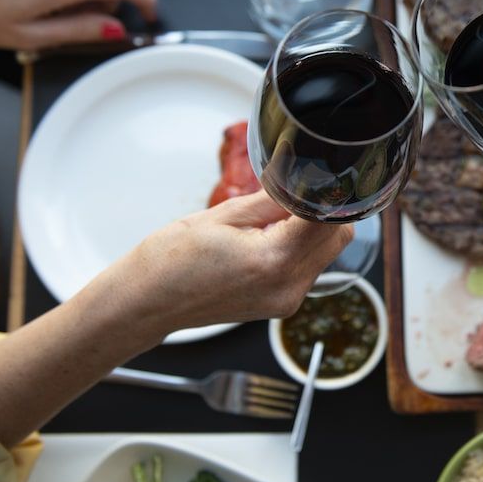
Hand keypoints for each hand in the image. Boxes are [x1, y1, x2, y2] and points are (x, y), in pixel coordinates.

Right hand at [98, 190, 353, 338]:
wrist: (145, 303)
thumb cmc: (170, 260)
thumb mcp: (223, 215)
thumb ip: (273, 198)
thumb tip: (303, 179)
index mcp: (274, 260)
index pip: (329, 220)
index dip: (328, 194)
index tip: (319, 175)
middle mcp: (288, 286)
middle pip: (337, 239)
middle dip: (325, 211)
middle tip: (295, 192)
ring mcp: (286, 301)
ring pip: (327, 253)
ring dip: (313, 230)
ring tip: (275, 217)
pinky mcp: (281, 305)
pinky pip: (308, 268)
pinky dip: (300, 248)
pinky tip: (271, 237)